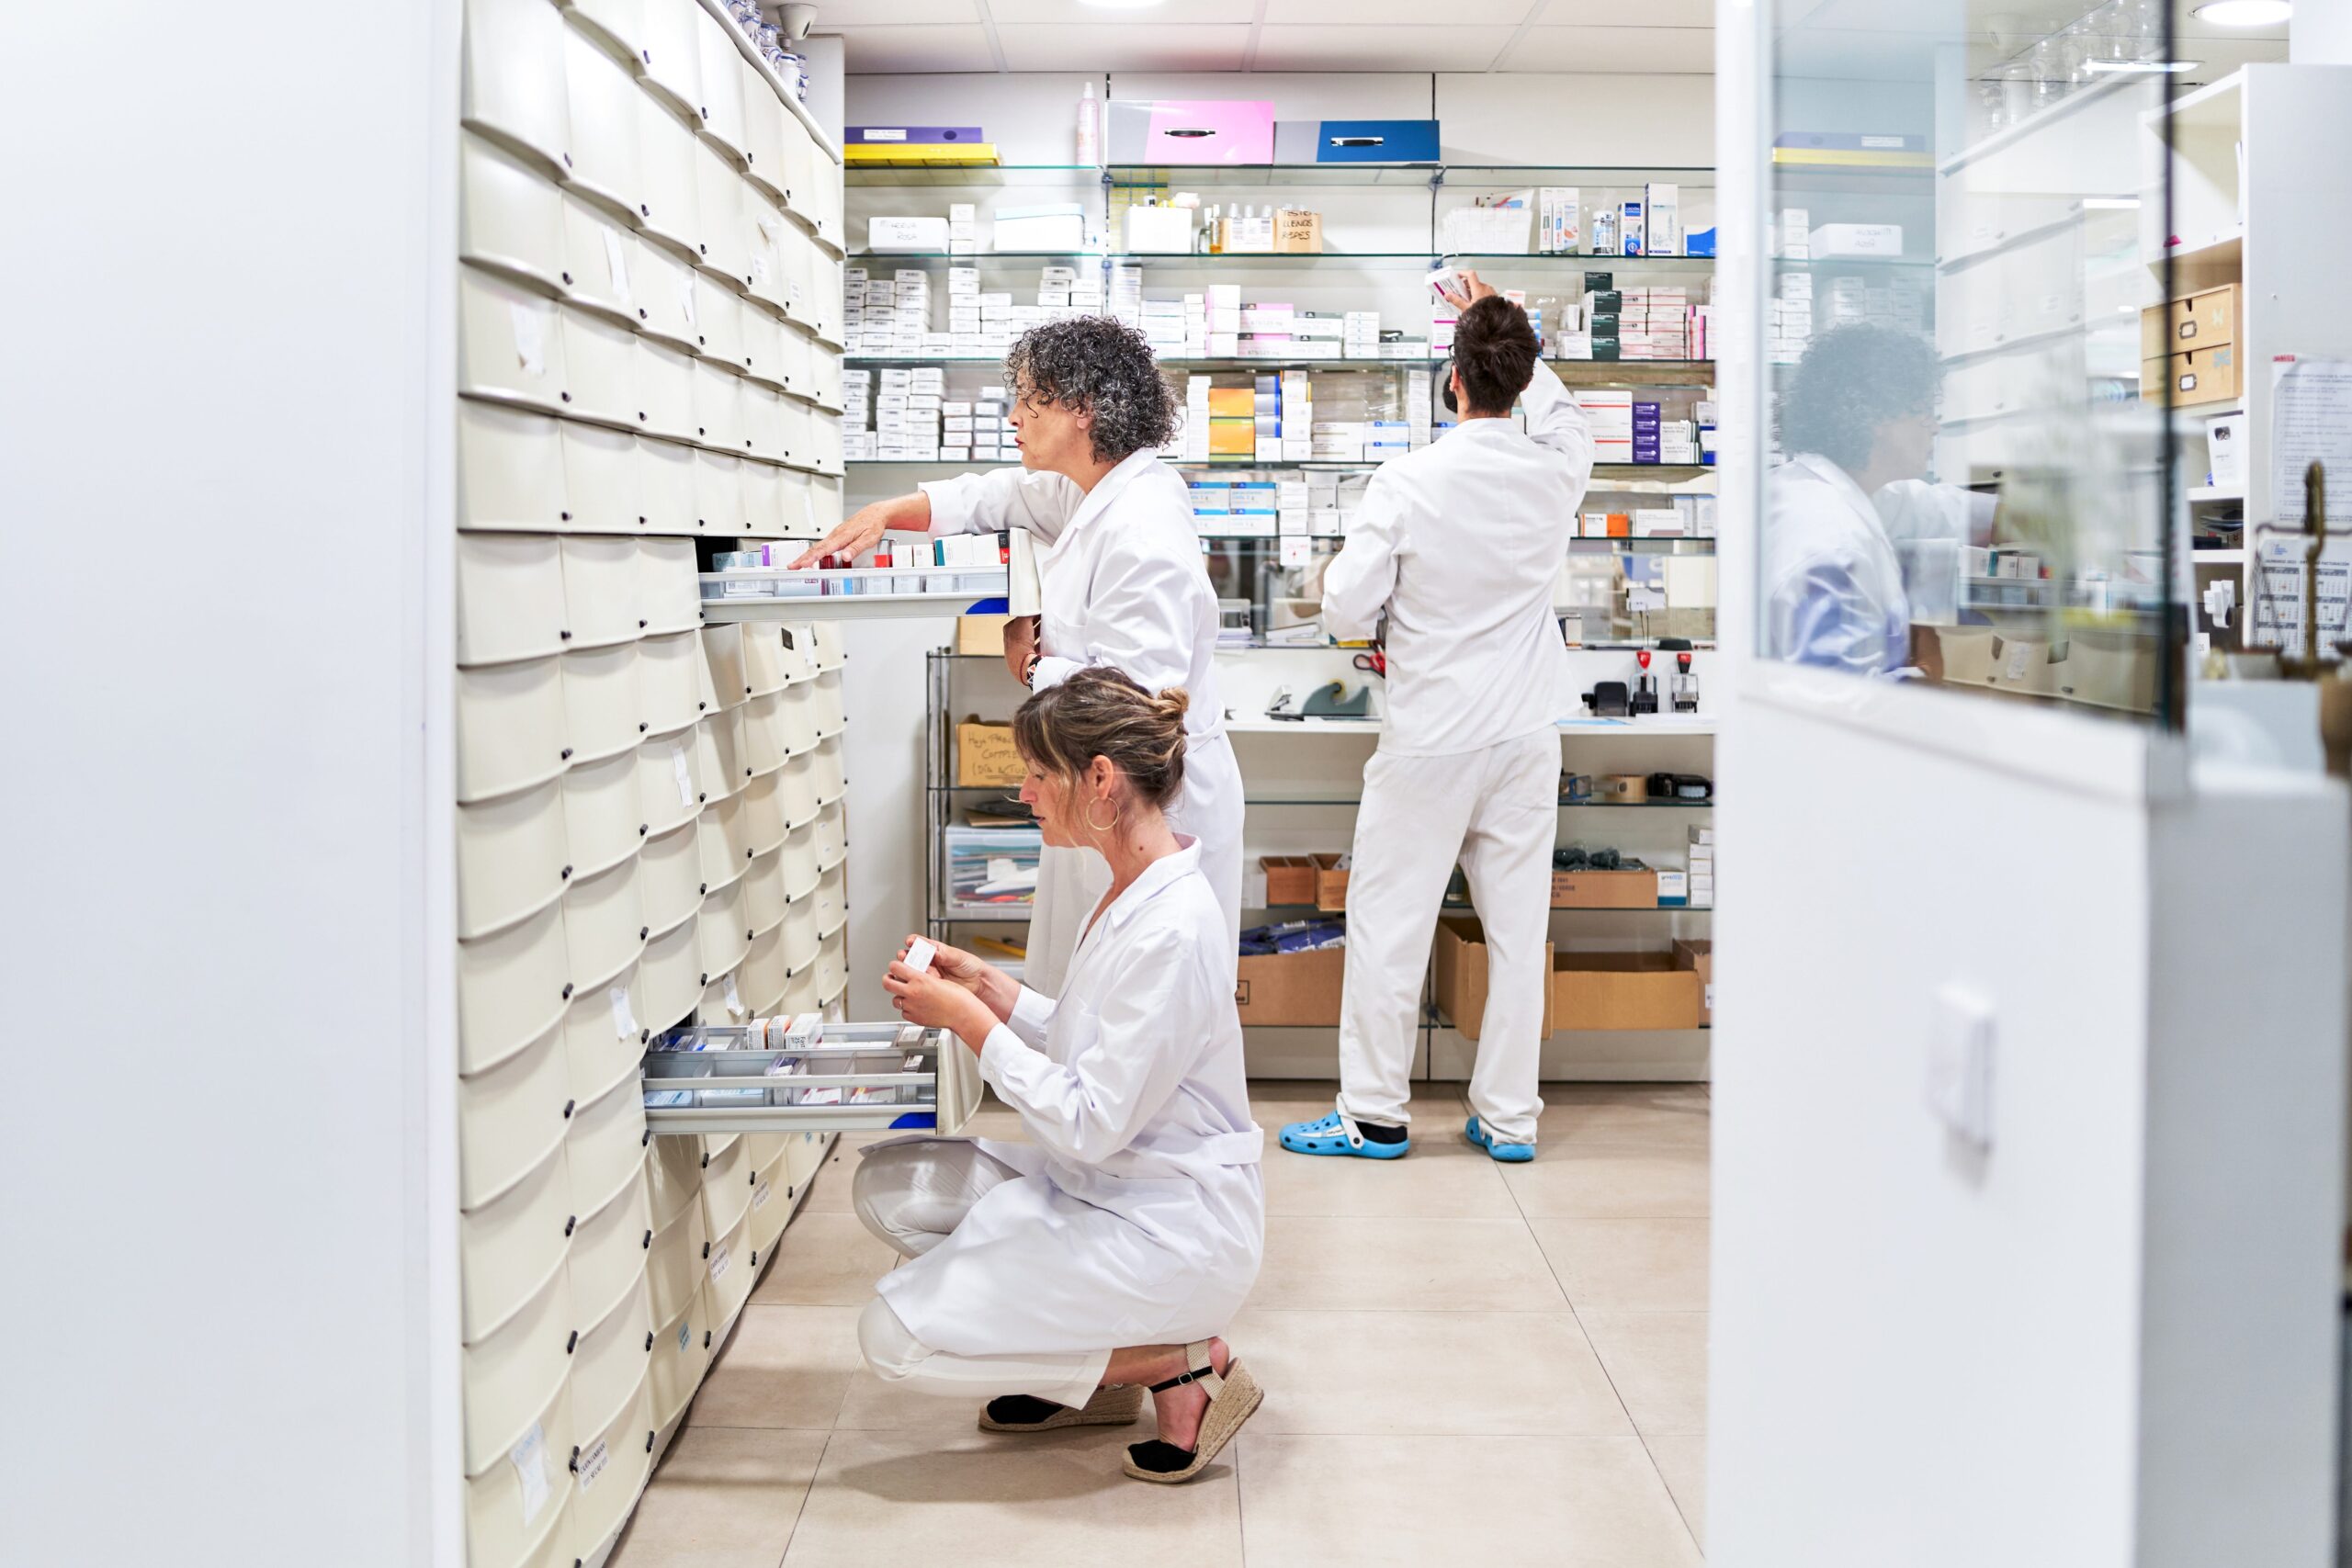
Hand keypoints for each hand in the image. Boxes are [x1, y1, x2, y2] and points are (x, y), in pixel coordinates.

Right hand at [788, 495, 916, 569]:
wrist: (875, 514)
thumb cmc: (873, 525)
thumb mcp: (869, 538)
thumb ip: (856, 548)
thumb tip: (845, 556)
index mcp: (842, 535)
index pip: (824, 549)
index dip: (813, 557)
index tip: (803, 564)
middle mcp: (836, 534)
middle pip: (816, 548)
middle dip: (803, 558)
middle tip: (792, 566)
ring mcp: (835, 535)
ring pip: (818, 547)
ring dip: (806, 556)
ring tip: (796, 564)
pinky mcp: (837, 537)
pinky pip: (823, 545)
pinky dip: (814, 552)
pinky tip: (810, 558)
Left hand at [883, 959, 997, 1052]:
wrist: (963, 1014)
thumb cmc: (957, 997)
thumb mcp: (938, 979)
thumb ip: (923, 976)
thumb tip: (914, 974)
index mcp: (919, 979)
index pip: (895, 967)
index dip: (894, 966)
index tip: (895, 966)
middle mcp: (912, 992)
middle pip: (887, 983)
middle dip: (888, 979)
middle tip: (890, 978)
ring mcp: (912, 1006)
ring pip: (895, 1000)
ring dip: (899, 996)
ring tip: (906, 994)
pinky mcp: (914, 1018)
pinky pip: (904, 1012)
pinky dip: (908, 1009)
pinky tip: (916, 1006)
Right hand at [894, 934, 991, 997]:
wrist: (979, 984)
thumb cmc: (971, 966)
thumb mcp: (959, 957)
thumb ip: (946, 954)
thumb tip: (935, 951)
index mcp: (936, 950)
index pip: (920, 943)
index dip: (912, 941)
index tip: (909, 941)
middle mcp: (930, 962)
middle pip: (911, 957)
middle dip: (905, 955)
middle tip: (904, 956)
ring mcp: (929, 974)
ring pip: (912, 971)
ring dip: (907, 970)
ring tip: (907, 969)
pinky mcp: (930, 987)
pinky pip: (919, 984)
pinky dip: (914, 983)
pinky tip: (915, 982)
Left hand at [1002, 615, 1041, 683]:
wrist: (1024, 664)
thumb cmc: (1019, 645)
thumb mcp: (1023, 622)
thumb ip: (1027, 613)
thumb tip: (1032, 609)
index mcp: (1008, 630)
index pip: (1021, 618)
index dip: (1030, 614)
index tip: (1038, 613)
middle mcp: (1012, 640)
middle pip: (1027, 627)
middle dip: (1036, 624)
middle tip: (1044, 620)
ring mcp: (1020, 649)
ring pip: (1032, 637)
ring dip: (1040, 633)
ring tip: (1047, 630)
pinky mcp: (1028, 656)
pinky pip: (1037, 646)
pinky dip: (1042, 643)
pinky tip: (1047, 641)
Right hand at [1437, 268, 1497, 314]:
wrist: (1495, 321)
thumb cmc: (1483, 315)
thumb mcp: (1467, 308)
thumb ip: (1456, 300)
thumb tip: (1448, 295)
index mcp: (1478, 288)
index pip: (1470, 274)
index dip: (1463, 273)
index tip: (1457, 277)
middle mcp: (1485, 287)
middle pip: (1473, 282)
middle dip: (1465, 286)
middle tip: (1459, 293)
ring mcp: (1490, 291)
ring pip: (1478, 287)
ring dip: (1471, 291)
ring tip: (1467, 301)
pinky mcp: (1493, 295)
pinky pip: (1484, 291)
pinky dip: (1478, 294)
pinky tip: (1475, 303)